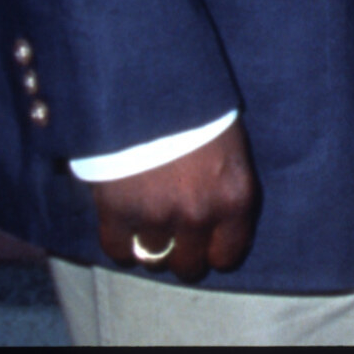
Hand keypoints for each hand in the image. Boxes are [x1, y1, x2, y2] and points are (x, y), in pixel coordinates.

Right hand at [91, 119, 259, 282]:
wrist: (152, 87)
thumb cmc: (198, 110)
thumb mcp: (230, 148)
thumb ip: (225, 188)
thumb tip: (218, 220)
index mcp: (235, 197)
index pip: (228, 255)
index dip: (215, 252)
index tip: (206, 245)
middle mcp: (199, 214)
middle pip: (189, 266)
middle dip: (183, 255)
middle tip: (175, 239)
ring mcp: (157, 217)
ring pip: (154, 260)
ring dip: (151, 248)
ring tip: (149, 228)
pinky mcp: (118, 213)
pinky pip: (118, 251)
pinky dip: (120, 245)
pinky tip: (124, 231)